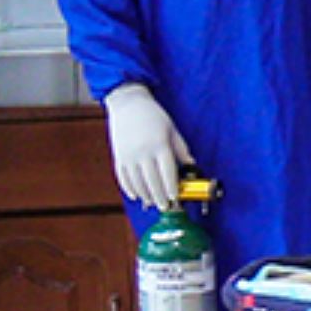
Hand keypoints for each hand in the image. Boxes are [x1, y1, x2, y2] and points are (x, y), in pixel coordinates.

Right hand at [103, 83, 192, 209]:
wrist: (127, 104)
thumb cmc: (154, 116)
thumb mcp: (172, 130)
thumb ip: (181, 149)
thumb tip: (192, 165)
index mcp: (159, 145)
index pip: (167, 172)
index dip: (172, 187)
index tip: (176, 198)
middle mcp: (142, 152)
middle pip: (152, 181)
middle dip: (160, 196)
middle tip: (166, 207)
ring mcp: (128, 156)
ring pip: (137, 182)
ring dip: (145, 195)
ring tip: (153, 203)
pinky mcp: (118, 157)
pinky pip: (123, 178)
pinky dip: (129, 189)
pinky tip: (136, 195)